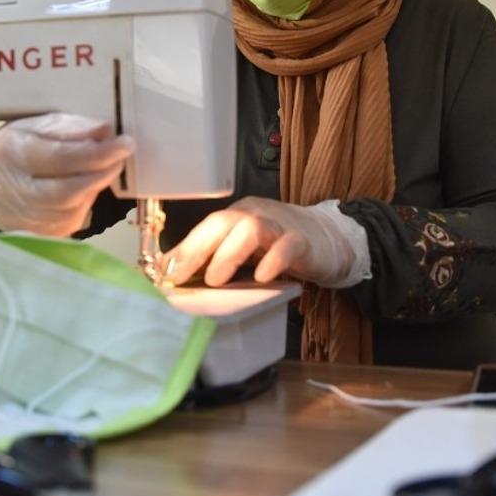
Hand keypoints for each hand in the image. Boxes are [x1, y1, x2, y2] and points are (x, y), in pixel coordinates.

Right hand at [0, 113, 133, 236]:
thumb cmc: (18, 147)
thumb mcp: (37, 126)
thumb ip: (69, 127)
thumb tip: (103, 131)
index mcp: (11, 153)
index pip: (59, 157)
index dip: (97, 153)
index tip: (125, 143)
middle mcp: (11, 189)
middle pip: (65, 190)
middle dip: (100, 174)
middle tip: (121, 158)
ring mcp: (21, 217)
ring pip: (69, 209)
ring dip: (94, 189)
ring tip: (106, 169)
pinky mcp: (33, 233)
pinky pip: (68, 222)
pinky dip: (85, 204)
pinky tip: (88, 189)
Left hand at [163, 197, 370, 288]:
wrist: (331, 239)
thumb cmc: (282, 246)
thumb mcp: (246, 250)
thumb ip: (216, 256)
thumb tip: (177, 272)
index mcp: (239, 215)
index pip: (206, 226)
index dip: (183, 248)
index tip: (163, 273)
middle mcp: (256, 215)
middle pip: (222, 221)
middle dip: (196, 249)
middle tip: (181, 276)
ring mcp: (280, 226)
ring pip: (250, 229)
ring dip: (228, 255)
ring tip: (215, 280)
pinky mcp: (302, 242)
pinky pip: (286, 246)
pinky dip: (271, 261)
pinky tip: (261, 277)